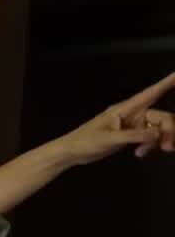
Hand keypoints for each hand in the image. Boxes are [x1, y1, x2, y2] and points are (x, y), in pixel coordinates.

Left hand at [51, 71, 174, 165]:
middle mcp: (133, 114)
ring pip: (159, 128)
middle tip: (167, 148)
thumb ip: (133, 136)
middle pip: (162, 117)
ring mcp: (134, 125)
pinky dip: (150, 145)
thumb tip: (158, 133)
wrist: (72, 152)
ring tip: (145, 152)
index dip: (167, 83)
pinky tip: (140, 154)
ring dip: (160, 140)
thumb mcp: (109, 139)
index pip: (150, 93)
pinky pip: (151, 137)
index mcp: (125, 108)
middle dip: (169, 130)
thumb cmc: (84, 142)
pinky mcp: (132, 135)